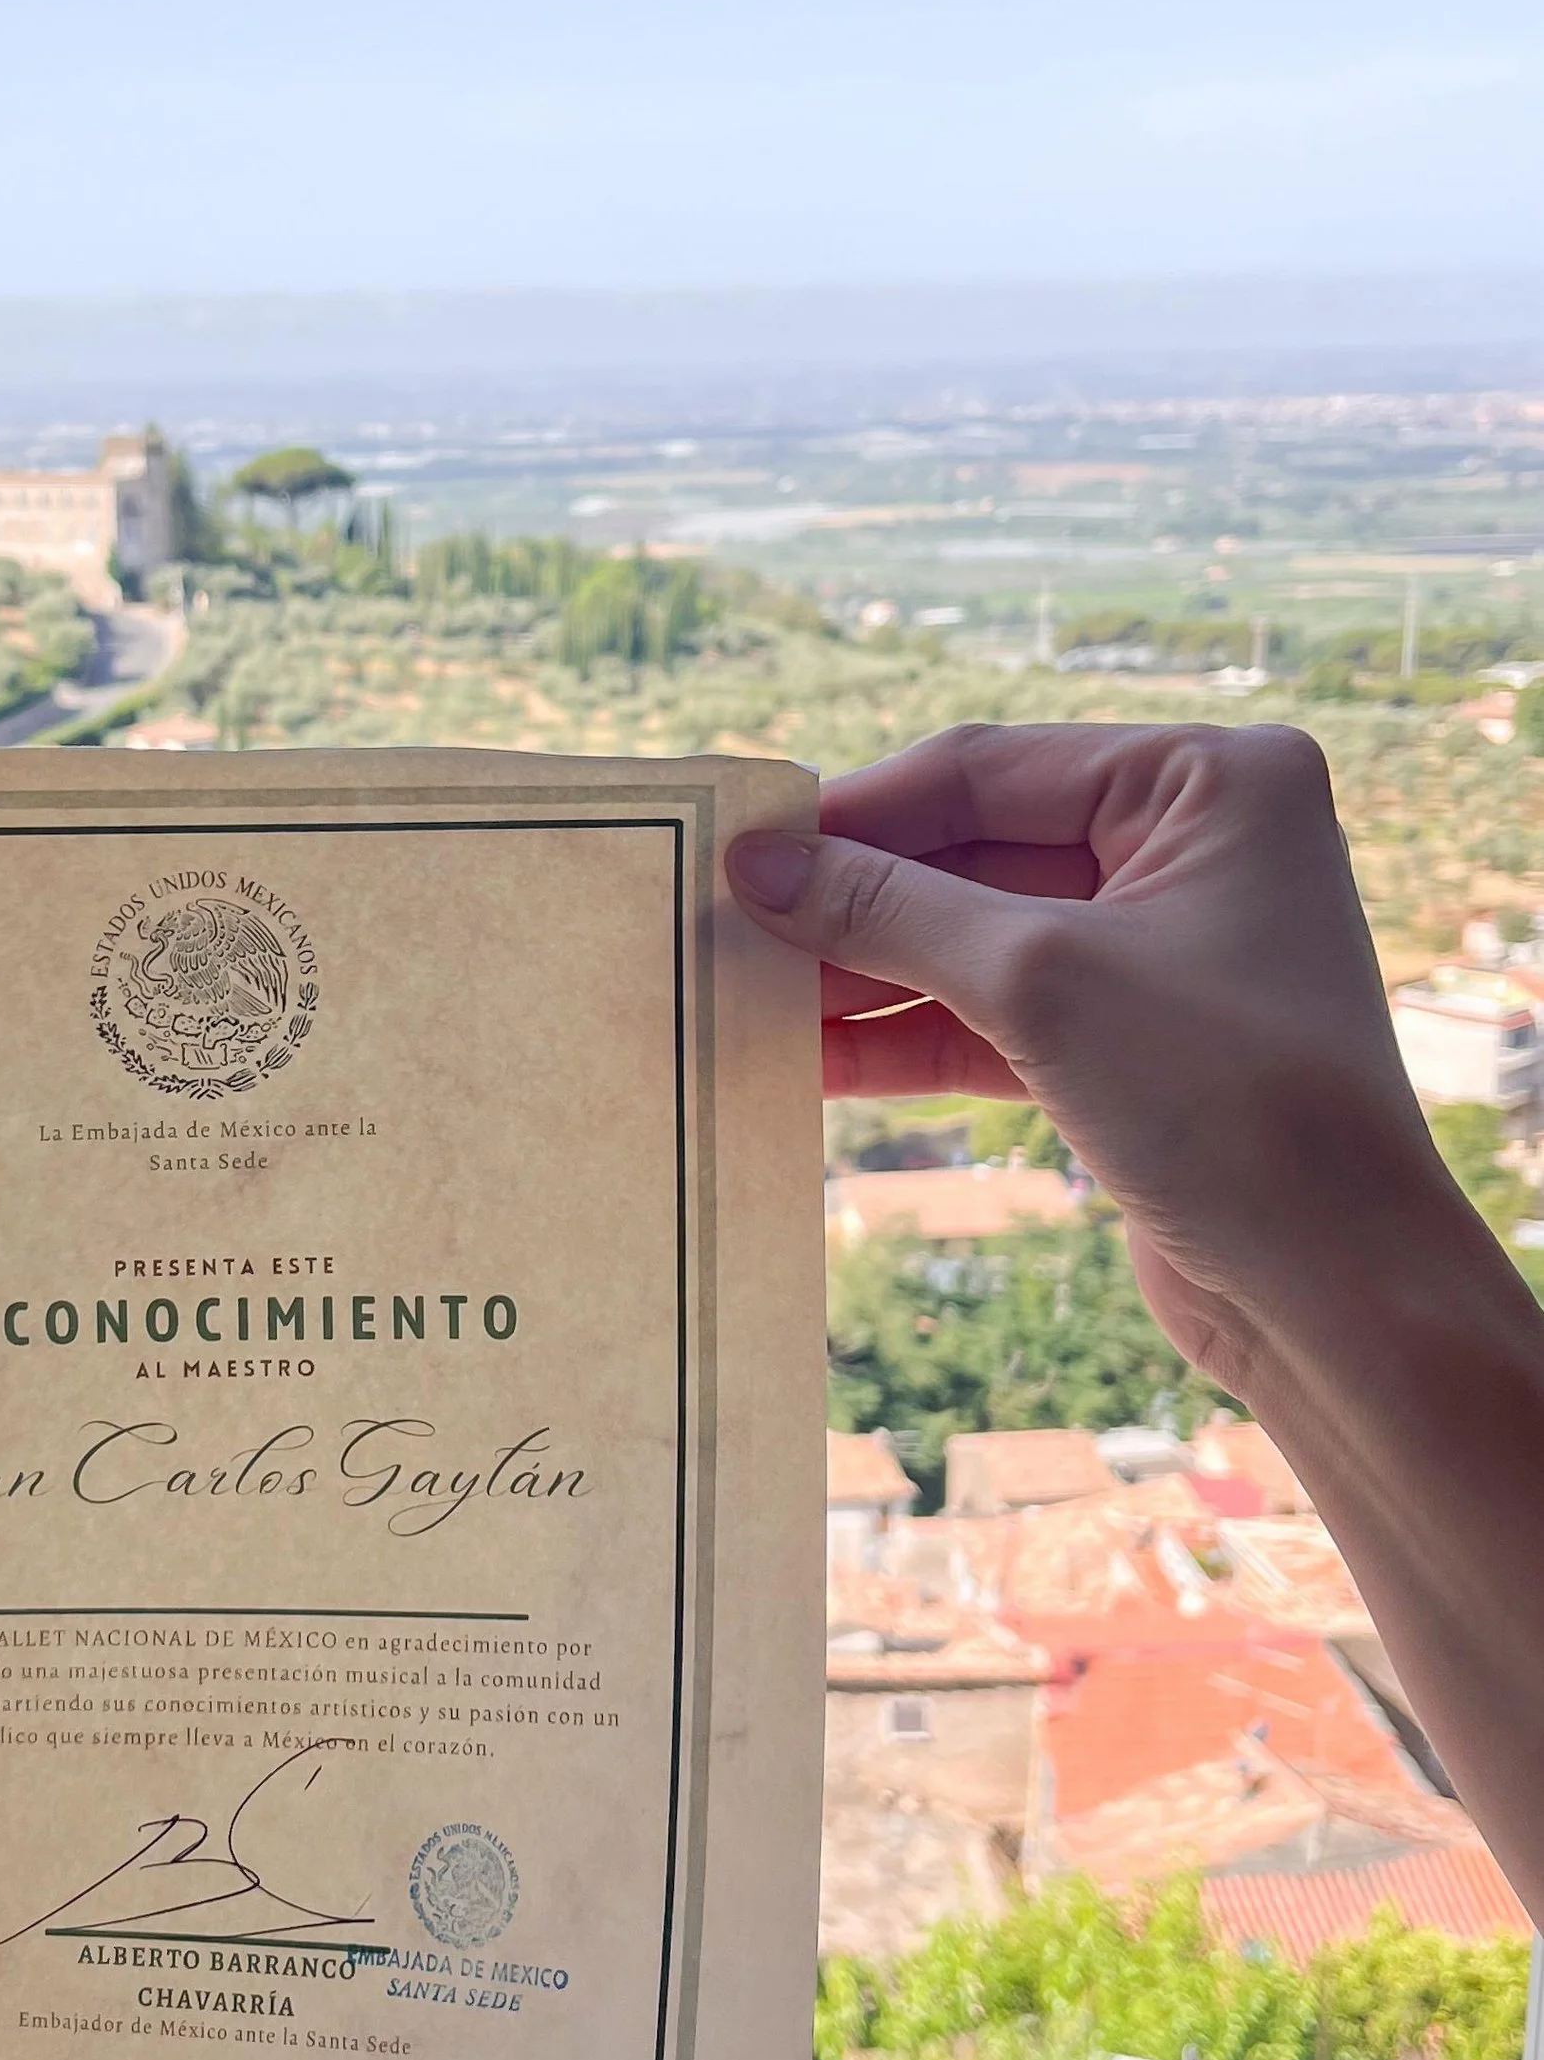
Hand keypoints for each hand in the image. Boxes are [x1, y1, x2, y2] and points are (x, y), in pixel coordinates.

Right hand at [723, 719, 1474, 1384]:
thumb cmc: (1229, 1100)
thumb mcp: (1038, 981)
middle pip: (973, 849)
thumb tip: (754, 865)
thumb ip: (887, 911)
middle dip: (852, 900)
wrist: (1338, 1292)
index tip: (738, 851)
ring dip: (865, 973)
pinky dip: (909, 1034)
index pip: (988, 767)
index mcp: (1210, 778)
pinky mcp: (1132, 1043)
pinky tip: (811, 1058)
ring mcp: (1162, 949)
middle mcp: (1195, 846)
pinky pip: (994, 1013)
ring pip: (974, 939)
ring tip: (744, 995)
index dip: (854, 812)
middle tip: (722, 928)